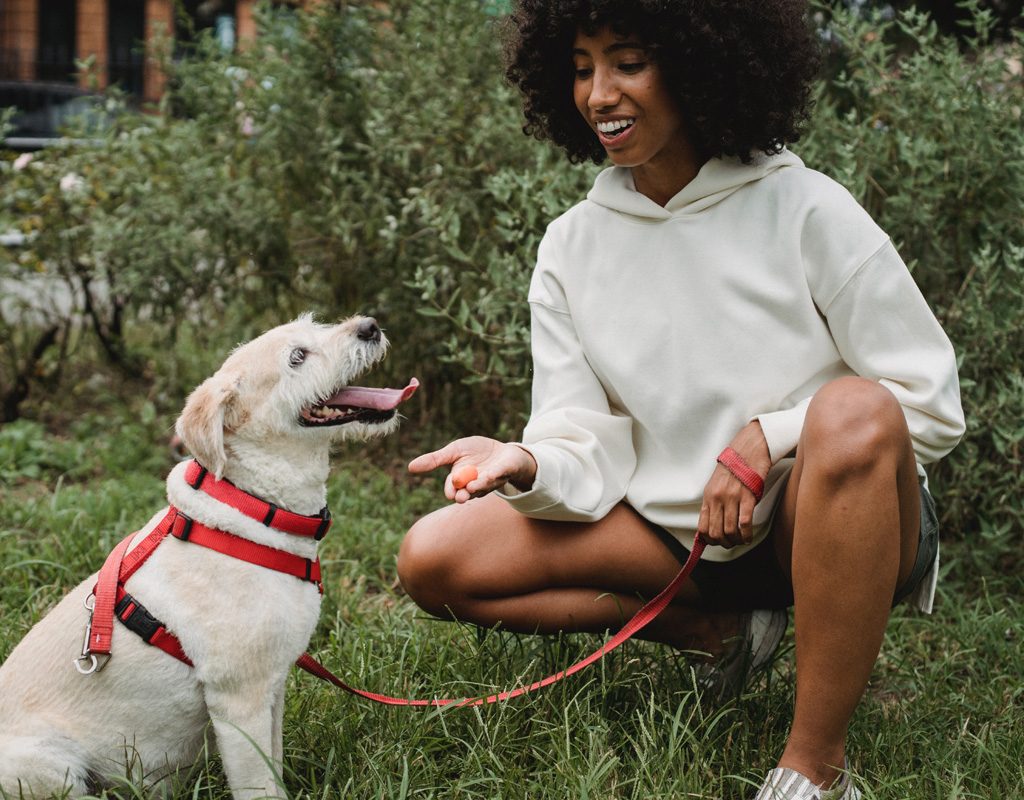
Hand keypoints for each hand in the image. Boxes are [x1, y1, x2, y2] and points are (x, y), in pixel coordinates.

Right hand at [408, 436, 537, 503]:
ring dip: (479, 486)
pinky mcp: (505, 472)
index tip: (450, 493)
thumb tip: (410, 467)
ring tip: (473, 486)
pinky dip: (495, 475)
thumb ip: (435, 460)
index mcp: (461, 480)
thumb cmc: (476, 451)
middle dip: (464, 495)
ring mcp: (491, 481)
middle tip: (461, 497)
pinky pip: (500, 474)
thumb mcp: (454, 451)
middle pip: (467, 494)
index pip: (453, 489)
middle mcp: (475, 485)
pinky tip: (490, 474)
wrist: (503, 450)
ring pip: (484, 487)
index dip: (451, 491)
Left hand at [698, 421, 771, 547]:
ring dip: (736, 541)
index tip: (717, 542)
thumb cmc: (734, 468)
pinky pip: (744, 523)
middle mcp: (717, 498)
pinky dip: (746, 535)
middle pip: (716, 532)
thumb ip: (714, 504)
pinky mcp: (748, 496)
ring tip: (741, 541)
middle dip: (724, 543)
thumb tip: (713, 526)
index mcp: (708, 497)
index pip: (702, 527)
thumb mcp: (716, 485)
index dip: (709, 540)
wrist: (748, 449)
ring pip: (730, 531)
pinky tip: (749, 537)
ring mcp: (732, 497)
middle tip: (731, 544)